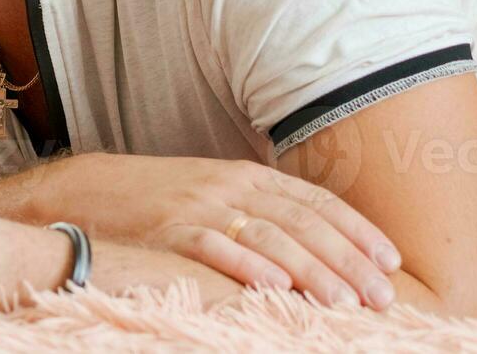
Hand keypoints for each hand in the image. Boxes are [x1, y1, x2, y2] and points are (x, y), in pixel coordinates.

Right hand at [23, 153, 398, 307]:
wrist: (85, 191)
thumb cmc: (155, 200)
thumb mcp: (213, 192)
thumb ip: (259, 208)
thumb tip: (312, 240)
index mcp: (245, 175)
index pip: (316, 201)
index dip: (357, 231)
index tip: (391, 262)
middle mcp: (229, 186)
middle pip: (303, 223)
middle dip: (348, 261)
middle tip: (381, 296)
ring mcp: (199, 206)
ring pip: (268, 237)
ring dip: (311, 271)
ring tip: (343, 303)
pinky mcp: (168, 229)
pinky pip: (213, 246)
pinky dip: (245, 266)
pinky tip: (273, 287)